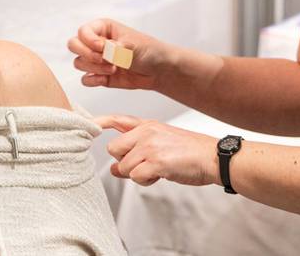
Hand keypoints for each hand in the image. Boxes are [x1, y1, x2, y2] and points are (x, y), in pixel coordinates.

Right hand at [67, 18, 169, 89]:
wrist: (159, 70)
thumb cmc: (148, 51)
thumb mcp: (131, 46)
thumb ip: (114, 48)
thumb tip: (101, 51)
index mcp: (102, 28)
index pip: (83, 31)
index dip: (89, 40)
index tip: (103, 47)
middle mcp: (96, 42)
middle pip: (73, 45)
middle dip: (87, 54)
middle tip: (103, 59)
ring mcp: (96, 60)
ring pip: (78, 63)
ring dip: (94, 68)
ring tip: (113, 69)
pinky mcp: (99, 75)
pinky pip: (85, 80)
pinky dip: (93, 81)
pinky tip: (107, 79)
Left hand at [95, 114, 219, 186]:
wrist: (212, 157)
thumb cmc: (190, 150)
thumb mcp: (162, 140)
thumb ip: (136, 150)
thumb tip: (113, 168)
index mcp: (147, 124)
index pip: (116, 119)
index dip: (98, 122)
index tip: (86, 126)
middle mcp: (146, 132)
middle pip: (113, 149)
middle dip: (124, 162)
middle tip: (144, 165)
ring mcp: (150, 146)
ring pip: (124, 166)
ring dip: (138, 174)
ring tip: (158, 170)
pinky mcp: (156, 162)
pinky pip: (136, 177)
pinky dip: (146, 181)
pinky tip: (160, 175)